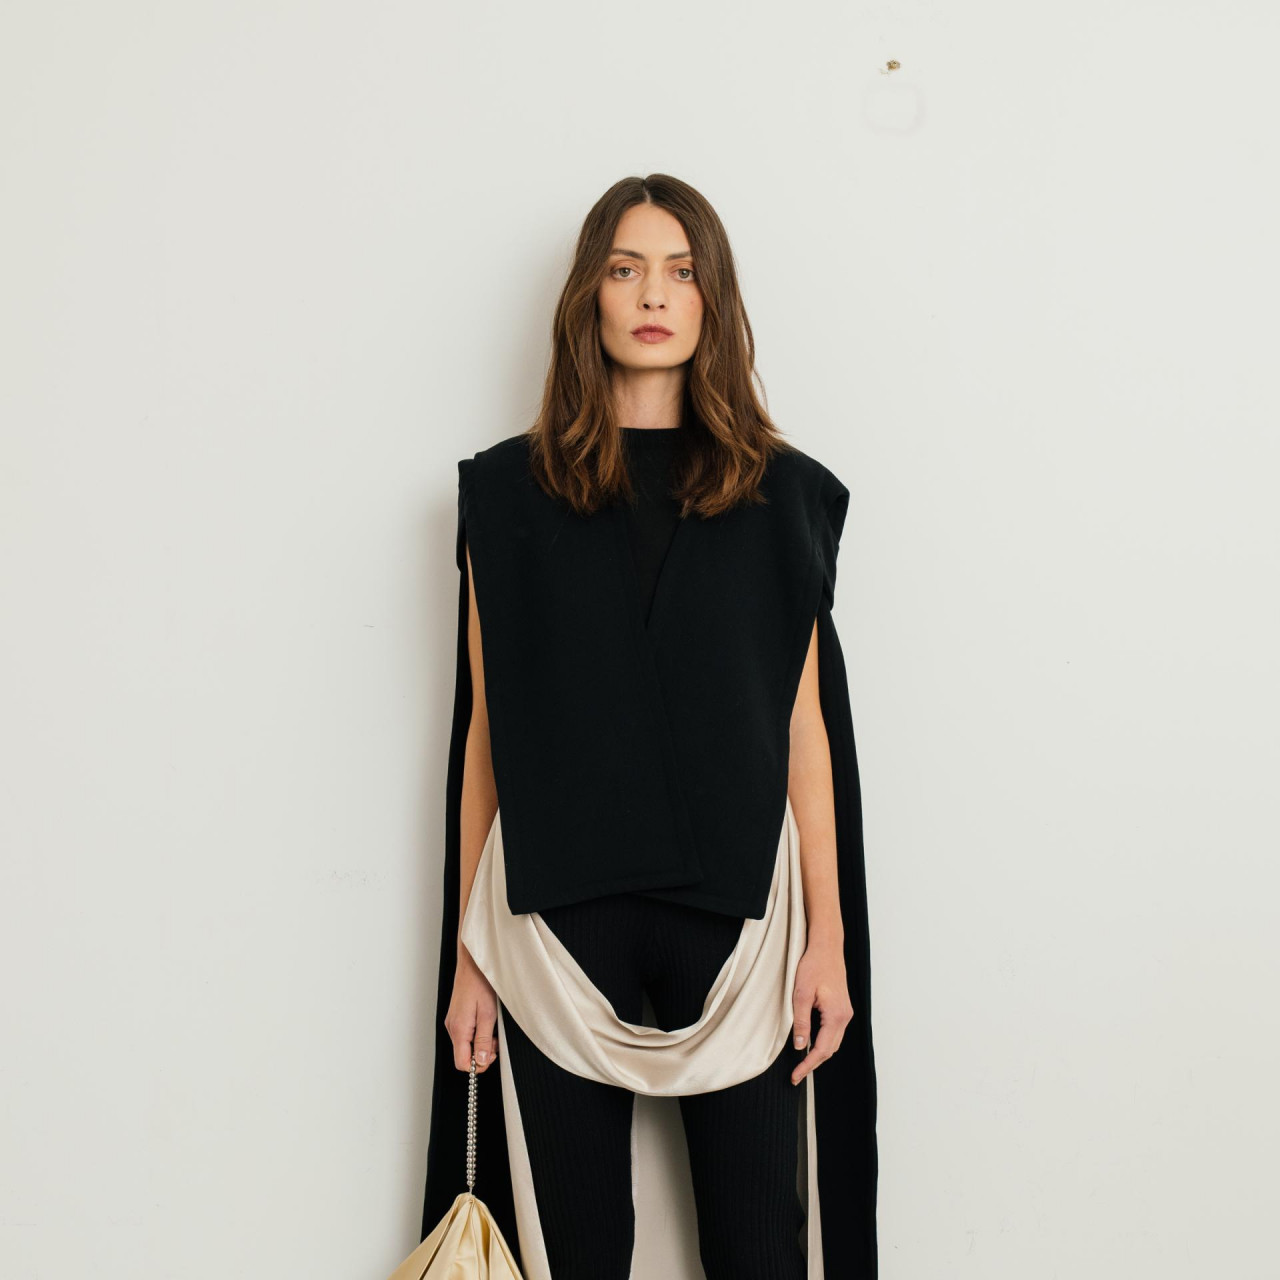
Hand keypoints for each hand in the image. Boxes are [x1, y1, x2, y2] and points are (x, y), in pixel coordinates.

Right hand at [445, 948, 499, 1073]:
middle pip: (464, 1055)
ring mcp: (453, 1021)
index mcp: (459, 1029)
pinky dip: (476, 1033)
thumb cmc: (481, 983)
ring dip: (480, 1042)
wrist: (473, 962)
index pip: (462, 1064)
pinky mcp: (456, 1016)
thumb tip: (480, 1062)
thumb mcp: (488, 1014)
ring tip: (491, 1026)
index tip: (491, 1054)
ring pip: (465, 1045)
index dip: (478, 1065)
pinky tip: (485, 1020)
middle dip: (481, 1052)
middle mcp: (452, 1027)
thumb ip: (484, 1039)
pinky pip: (465, 1034)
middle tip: (495, 1039)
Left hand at [790, 940, 853, 1085]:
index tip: (795, 1076)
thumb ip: (801, 1021)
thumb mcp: (801, 994)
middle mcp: (844, 1016)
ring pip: (834, 1042)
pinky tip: (812, 1042)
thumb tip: (800, 1046)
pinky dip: (824, 1041)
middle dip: (813, 1063)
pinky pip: (834, 1031)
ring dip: (819, 1053)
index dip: (808, 1065)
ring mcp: (845, 1011)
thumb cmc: (813, 966)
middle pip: (831, 1049)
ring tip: (802, 1062)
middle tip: (796, 1074)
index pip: (822, 1050)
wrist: (826, 947)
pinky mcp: (842, 1007)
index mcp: (836, 1016)